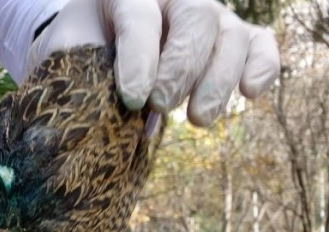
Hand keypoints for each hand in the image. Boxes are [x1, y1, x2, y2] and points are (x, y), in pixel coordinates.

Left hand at [27, 0, 280, 125]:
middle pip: (196, 18)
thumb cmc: (79, 51)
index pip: (139, 16)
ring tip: (198, 120)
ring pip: (231, 34)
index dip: (139, 58)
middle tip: (163, 105)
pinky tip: (250, 93)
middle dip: (182, 68)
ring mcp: (206, 14)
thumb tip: (116, 120)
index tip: (133, 98)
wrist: (92, 45)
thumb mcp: (66, 56)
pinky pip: (259, 43)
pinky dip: (262, 66)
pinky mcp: (230, 37)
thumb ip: (84, 77)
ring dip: (219, 79)